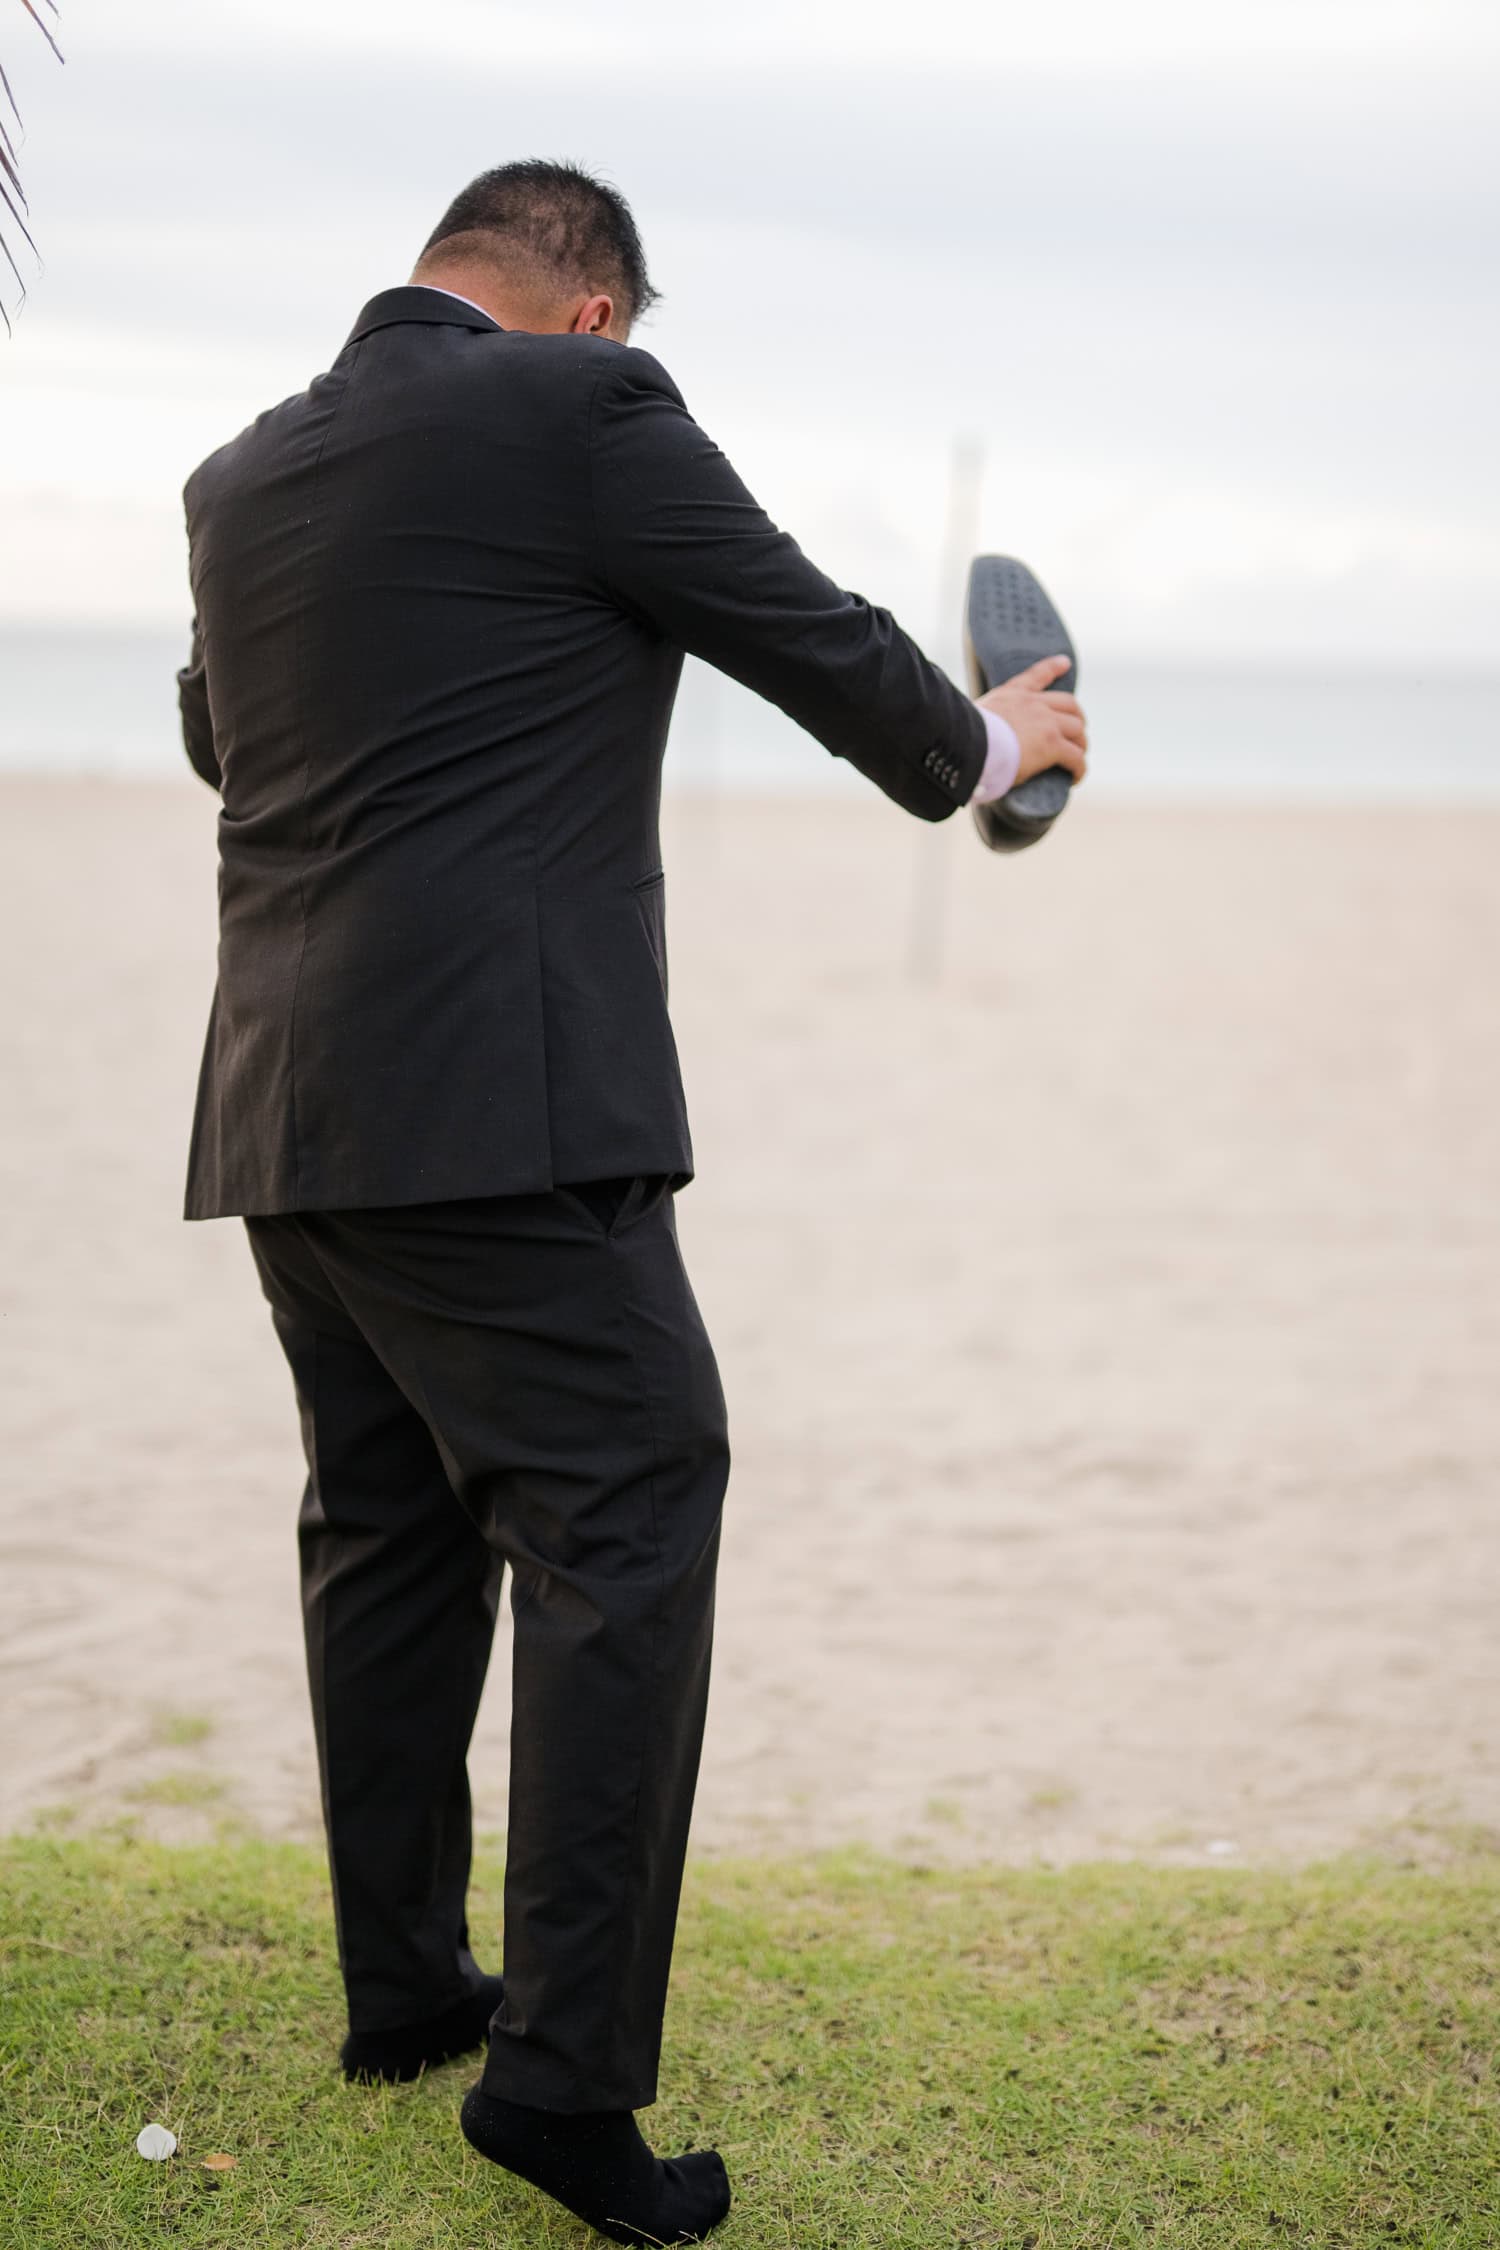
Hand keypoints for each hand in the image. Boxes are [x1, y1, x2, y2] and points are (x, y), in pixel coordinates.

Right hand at [977, 654, 1088, 785]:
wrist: (968, 745)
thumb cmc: (962, 739)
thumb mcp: (970, 719)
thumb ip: (979, 724)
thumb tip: (965, 740)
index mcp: (1012, 694)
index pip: (1037, 675)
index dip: (1053, 668)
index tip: (1065, 663)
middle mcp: (1033, 704)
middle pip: (1069, 705)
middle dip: (1077, 719)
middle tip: (1076, 734)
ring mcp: (1046, 723)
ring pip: (1077, 730)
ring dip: (1080, 745)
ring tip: (1076, 760)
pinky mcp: (1053, 745)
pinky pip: (1076, 757)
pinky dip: (1079, 768)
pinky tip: (1075, 778)